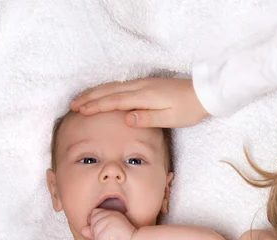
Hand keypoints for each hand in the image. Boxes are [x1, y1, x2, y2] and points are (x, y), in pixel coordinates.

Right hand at [70, 78, 208, 127]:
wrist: (203, 94)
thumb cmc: (188, 109)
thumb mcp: (170, 119)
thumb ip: (147, 118)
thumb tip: (126, 118)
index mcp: (145, 97)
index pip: (115, 101)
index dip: (96, 106)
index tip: (81, 111)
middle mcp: (141, 87)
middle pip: (109, 91)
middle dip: (90, 97)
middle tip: (73, 105)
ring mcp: (143, 84)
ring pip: (114, 86)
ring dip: (96, 92)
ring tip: (82, 99)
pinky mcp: (147, 84)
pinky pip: (121, 86)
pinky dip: (107, 90)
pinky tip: (102, 94)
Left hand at [81, 209, 136, 239]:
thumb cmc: (123, 239)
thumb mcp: (108, 232)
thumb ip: (95, 231)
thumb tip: (83, 230)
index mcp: (109, 212)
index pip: (93, 215)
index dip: (97, 225)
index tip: (109, 230)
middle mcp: (109, 214)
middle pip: (92, 226)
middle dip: (99, 235)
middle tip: (112, 236)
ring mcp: (110, 221)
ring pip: (95, 235)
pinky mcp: (110, 231)